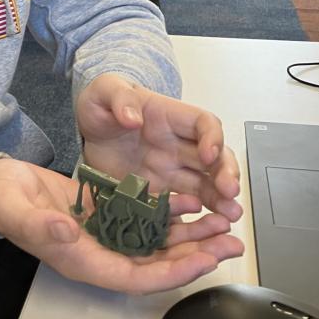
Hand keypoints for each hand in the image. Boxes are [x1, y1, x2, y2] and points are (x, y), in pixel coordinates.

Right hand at [0, 158, 241, 293]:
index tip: (205, 260)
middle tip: (231, 241)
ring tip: (220, 222)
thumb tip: (68, 231)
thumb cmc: (5, 200)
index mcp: (83, 258)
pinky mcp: (108, 212)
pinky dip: (169, 211)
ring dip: (190, 232)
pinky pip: (145, 217)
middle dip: (196, 253)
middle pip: (157, 261)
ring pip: (157, 240)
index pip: (136, 276)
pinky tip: (188, 200)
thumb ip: (40, 225)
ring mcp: (107, 231)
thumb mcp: (17, 210)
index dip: (173, 272)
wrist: (2, 187)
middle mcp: (101, 249)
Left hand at [76, 74, 242, 223]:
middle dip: (225, 173)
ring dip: (219, 198)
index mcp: (169, 116)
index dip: (212, 137)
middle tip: (230, 191)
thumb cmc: (102, 105)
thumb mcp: (104, 91)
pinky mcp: (156, 190)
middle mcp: (176, 144)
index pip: (203, 123)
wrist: (88, 132)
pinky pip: (178, 203)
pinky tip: (203, 227)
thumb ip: (118, 98)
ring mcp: (169, 169)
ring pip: (203, 183)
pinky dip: (193, 214)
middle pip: (212, 156)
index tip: (209, 155)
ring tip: (229, 215)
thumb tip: (132, 117)